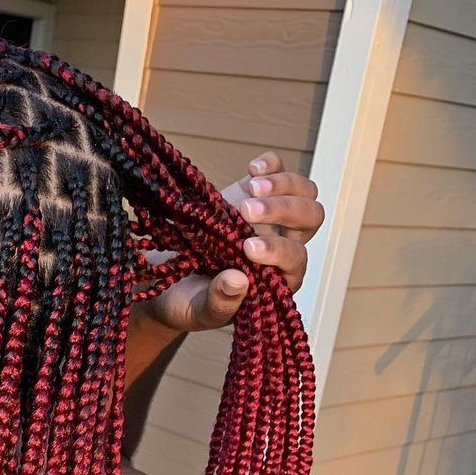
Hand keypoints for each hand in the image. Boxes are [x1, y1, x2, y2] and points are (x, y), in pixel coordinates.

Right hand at [141, 150, 324, 332]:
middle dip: (284, 210)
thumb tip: (238, 281)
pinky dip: (271, 164)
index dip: (278, 251)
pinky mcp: (253, 194)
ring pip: (303, 192)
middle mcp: (282, 245)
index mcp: (276, 279)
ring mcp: (271, 217)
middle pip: (310, 218)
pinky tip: (252, 168)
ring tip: (251, 188)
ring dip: (282, 185)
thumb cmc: (186, 300)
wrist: (165, 278)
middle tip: (247, 210)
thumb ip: (219, 303)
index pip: (295, 260)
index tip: (247, 247)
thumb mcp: (198, 311)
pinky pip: (278, 170)